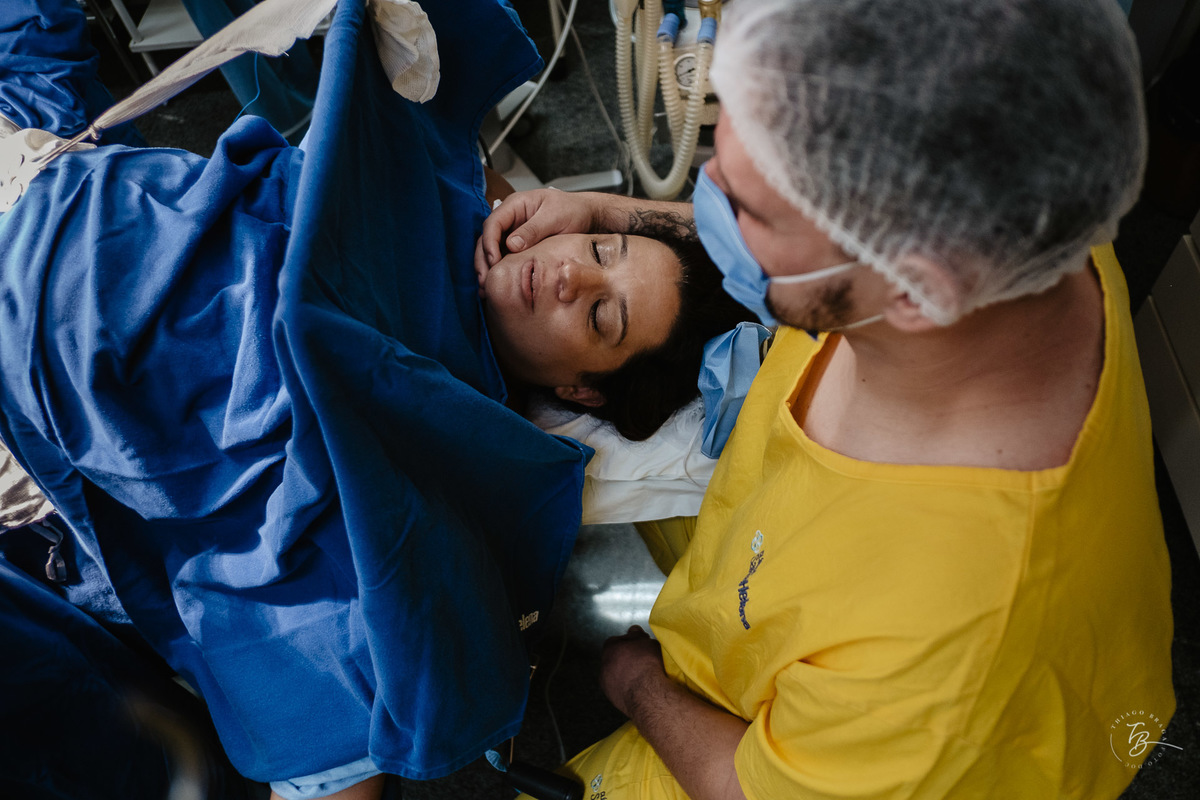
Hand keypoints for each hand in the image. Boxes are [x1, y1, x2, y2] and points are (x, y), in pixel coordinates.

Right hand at [474, 189, 600, 277]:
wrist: (587, 216)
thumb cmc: (573, 211)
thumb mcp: (555, 218)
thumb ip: (533, 230)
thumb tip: (510, 244)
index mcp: (515, 205)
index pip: (493, 223)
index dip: (489, 243)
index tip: (493, 262)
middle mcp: (510, 218)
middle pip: (487, 238)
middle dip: (483, 260)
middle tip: (485, 281)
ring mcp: (513, 232)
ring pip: (491, 249)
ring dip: (487, 267)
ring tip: (485, 288)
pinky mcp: (518, 245)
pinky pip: (503, 256)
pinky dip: (498, 270)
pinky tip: (496, 284)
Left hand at [599, 625, 667, 717]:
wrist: (647, 693)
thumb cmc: (646, 663)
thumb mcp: (646, 641)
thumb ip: (637, 634)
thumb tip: (633, 630)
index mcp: (609, 648)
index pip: (617, 641)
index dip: (630, 643)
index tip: (640, 646)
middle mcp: (604, 666)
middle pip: (616, 659)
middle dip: (627, 659)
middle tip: (643, 661)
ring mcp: (607, 684)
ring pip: (617, 676)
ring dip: (627, 675)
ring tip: (644, 676)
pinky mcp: (614, 699)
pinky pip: (621, 689)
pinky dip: (629, 687)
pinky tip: (641, 688)